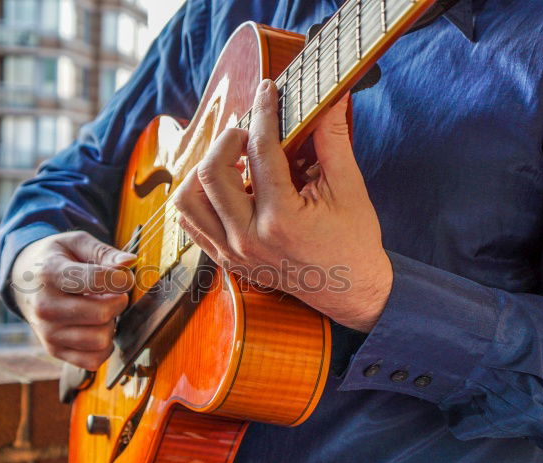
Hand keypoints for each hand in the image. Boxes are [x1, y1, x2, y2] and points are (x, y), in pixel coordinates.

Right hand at [11, 231, 134, 369]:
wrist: (23, 282)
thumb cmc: (56, 260)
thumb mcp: (75, 244)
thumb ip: (104, 252)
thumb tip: (129, 262)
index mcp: (50, 274)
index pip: (97, 280)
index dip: (122, 279)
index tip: (124, 277)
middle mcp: (44, 306)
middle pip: (102, 313)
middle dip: (119, 302)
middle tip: (113, 294)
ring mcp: (47, 332)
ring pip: (100, 340)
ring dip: (111, 325)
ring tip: (102, 310)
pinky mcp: (54, 350)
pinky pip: (94, 360)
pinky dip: (104, 346)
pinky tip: (97, 328)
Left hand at [174, 79, 391, 331]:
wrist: (351, 293)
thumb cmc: (354, 242)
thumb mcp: (349, 189)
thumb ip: (333, 140)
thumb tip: (330, 98)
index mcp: (282, 219)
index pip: (261, 151)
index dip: (264, 112)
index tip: (267, 89)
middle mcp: (249, 238)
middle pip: (210, 173)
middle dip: (227, 140)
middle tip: (249, 134)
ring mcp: (233, 252)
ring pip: (188, 200)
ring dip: (203, 171)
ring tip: (232, 161)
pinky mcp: (226, 260)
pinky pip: (191, 224)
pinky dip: (200, 198)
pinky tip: (224, 186)